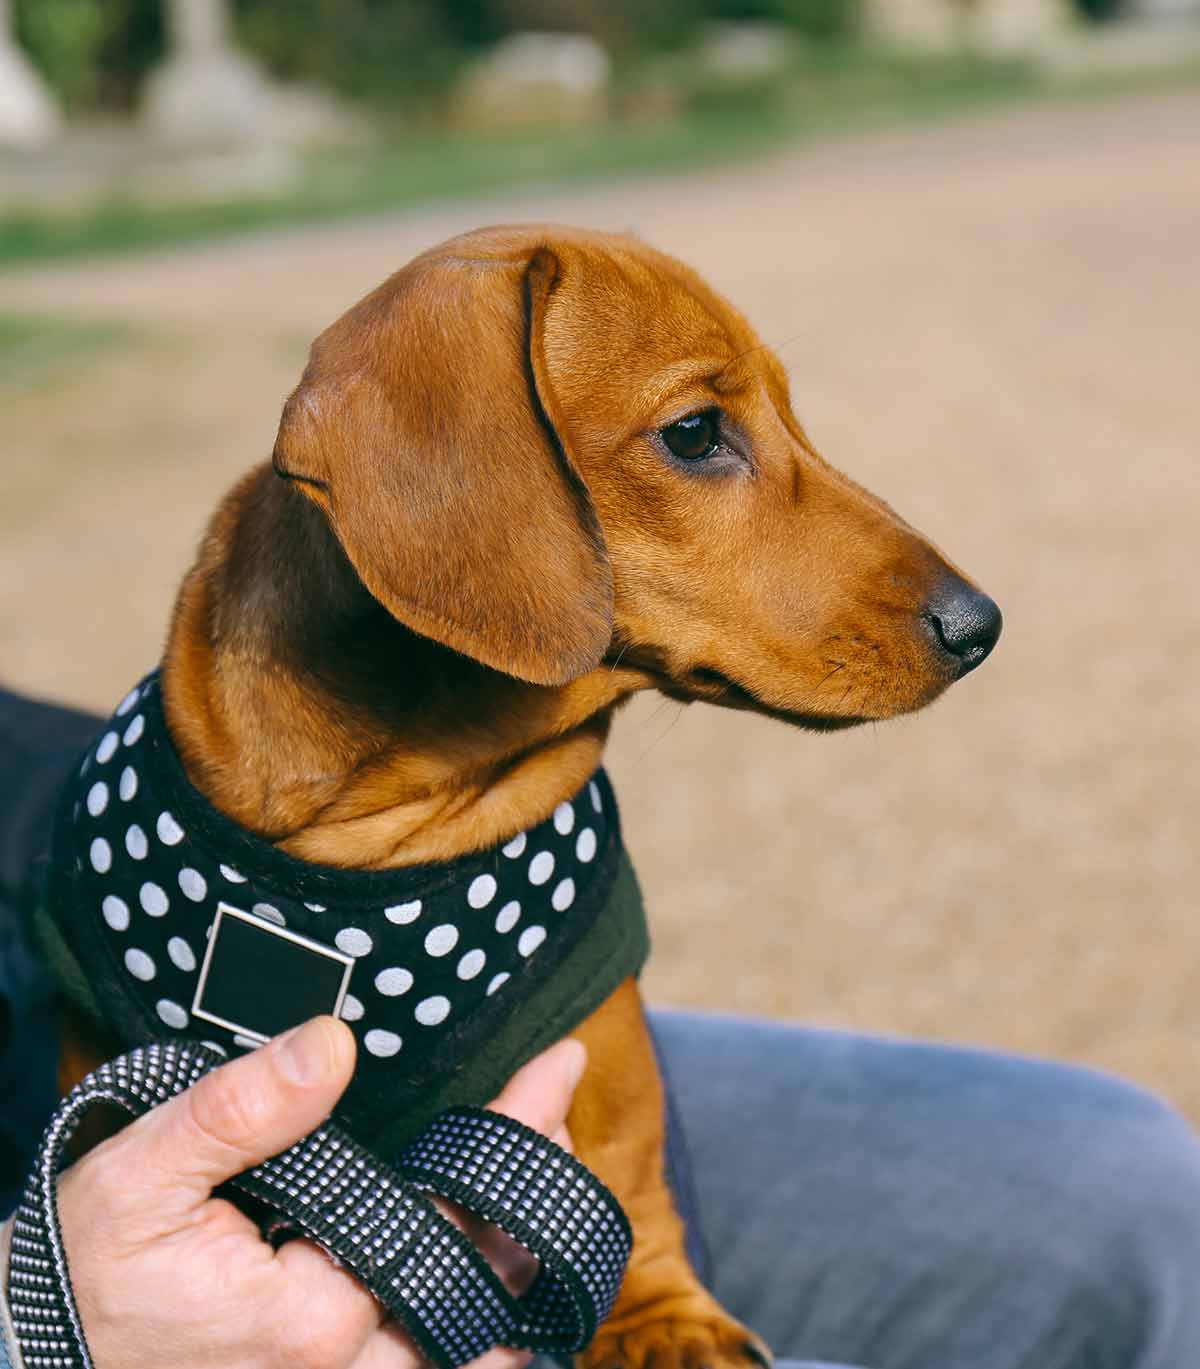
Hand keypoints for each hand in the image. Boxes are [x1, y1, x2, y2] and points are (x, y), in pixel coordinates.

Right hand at [56, 1017, 587, 1368]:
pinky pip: (438, 1364)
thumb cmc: (86, 1268)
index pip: (451, 1214)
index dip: (515, 1132)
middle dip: (535, 1190)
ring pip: (478, 1343)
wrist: (41, 1356)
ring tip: (540, 1165)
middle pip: (489, 1285)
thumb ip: (242, 1109)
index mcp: (313, 1316)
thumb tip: (335, 1046)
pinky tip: (494, 1251)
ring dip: (521, 1258)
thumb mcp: (143, 1174)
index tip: (558, 1066)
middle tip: (555, 1107)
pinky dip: (484, 1313)